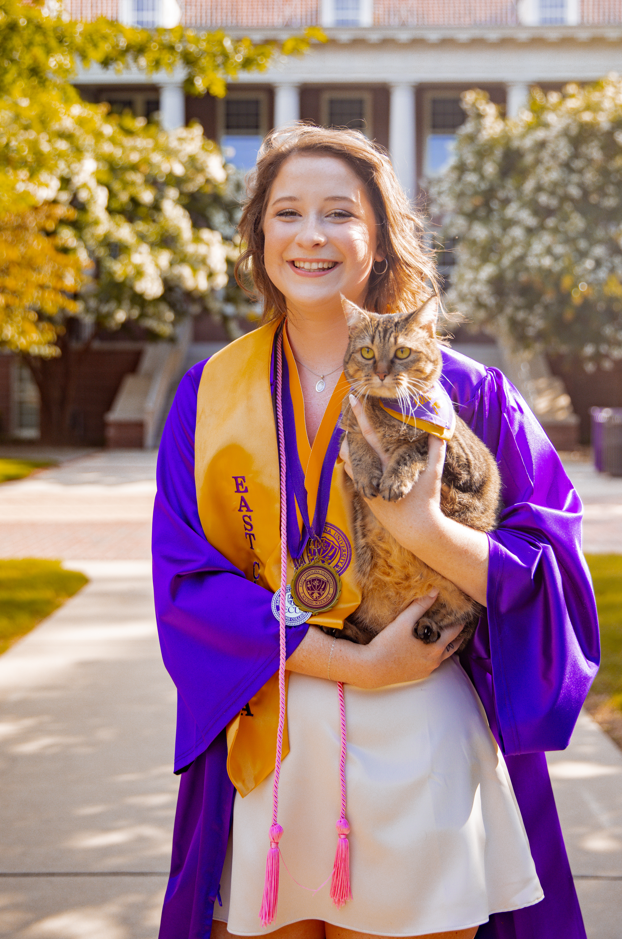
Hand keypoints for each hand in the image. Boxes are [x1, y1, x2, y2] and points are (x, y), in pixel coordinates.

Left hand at [340, 395, 445, 553]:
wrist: (416, 530)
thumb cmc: (427, 500)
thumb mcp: (434, 474)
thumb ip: (436, 451)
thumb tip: (441, 432)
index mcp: (388, 462)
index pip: (370, 434)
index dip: (361, 415)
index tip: (353, 398)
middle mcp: (374, 472)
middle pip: (353, 446)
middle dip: (348, 430)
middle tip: (347, 415)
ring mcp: (368, 485)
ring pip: (349, 460)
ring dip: (350, 448)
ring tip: (351, 436)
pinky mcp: (367, 497)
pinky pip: (355, 476)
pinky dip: (354, 464)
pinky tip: (357, 458)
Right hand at [357, 592, 463, 688]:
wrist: (372, 668)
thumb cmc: (387, 644)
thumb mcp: (404, 621)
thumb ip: (420, 606)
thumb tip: (435, 591)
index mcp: (435, 647)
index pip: (454, 632)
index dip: (459, 623)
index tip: (462, 616)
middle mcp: (435, 661)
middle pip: (452, 646)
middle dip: (455, 635)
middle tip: (457, 625)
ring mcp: (427, 669)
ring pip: (442, 656)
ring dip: (445, 646)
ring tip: (444, 636)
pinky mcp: (418, 675)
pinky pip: (432, 663)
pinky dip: (434, 654)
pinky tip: (427, 648)